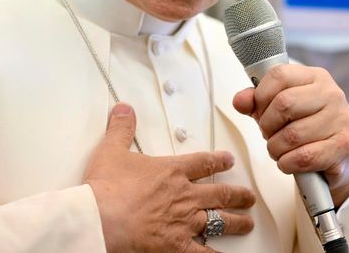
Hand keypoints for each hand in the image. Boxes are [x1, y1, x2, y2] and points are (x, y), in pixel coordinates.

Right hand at [83, 103, 255, 251]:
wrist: (101, 218)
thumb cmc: (106, 188)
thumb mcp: (111, 150)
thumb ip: (121, 129)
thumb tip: (124, 110)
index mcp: (171, 171)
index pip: (203, 162)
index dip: (219, 161)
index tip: (228, 161)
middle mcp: (184, 196)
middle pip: (219, 193)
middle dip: (237, 195)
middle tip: (248, 196)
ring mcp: (184, 222)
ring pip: (220, 221)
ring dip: (236, 222)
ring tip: (246, 223)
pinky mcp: (177, 246)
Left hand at [232, 64, 348, 205]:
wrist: (335, 156)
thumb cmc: (302, 126)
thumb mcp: (277, 108)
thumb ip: (256, 101)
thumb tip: (239, 101)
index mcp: (314, 76)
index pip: (278, 75)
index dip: (260, 96)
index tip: (261, 111)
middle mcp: (331, 93)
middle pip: (283, 104)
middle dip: (267, 125)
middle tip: (269, 134)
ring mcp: (340, 119)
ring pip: (292, 135)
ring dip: (275, 148)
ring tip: (279, 149)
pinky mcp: (342, 146)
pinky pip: (303, 157)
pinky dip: (287, 163)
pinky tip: (289, 161)